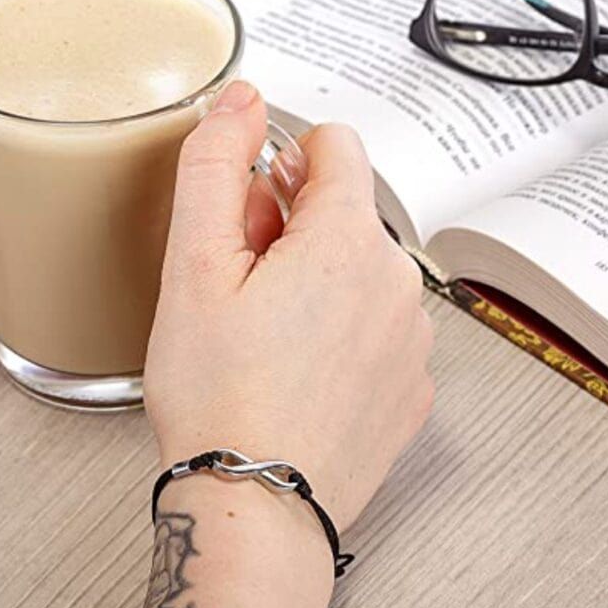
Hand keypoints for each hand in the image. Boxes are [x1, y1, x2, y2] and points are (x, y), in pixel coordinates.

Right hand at [145, 80, 433, 534]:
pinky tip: (297, 376)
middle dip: (293, 230)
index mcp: (347, 241)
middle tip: (240, 289)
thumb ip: (215, 167)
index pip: (335, 145)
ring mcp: (412, 341)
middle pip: (346, 214)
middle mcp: (398, 284)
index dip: (281, 165)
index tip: (251, 209)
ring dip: (317, 285)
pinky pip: (377, 331)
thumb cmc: (219, 396)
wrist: (255, 505)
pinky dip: (342, 335)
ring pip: (362, 274)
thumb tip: (242, 101)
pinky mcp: (410, 389)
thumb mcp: (195, 268)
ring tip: (266, 341)